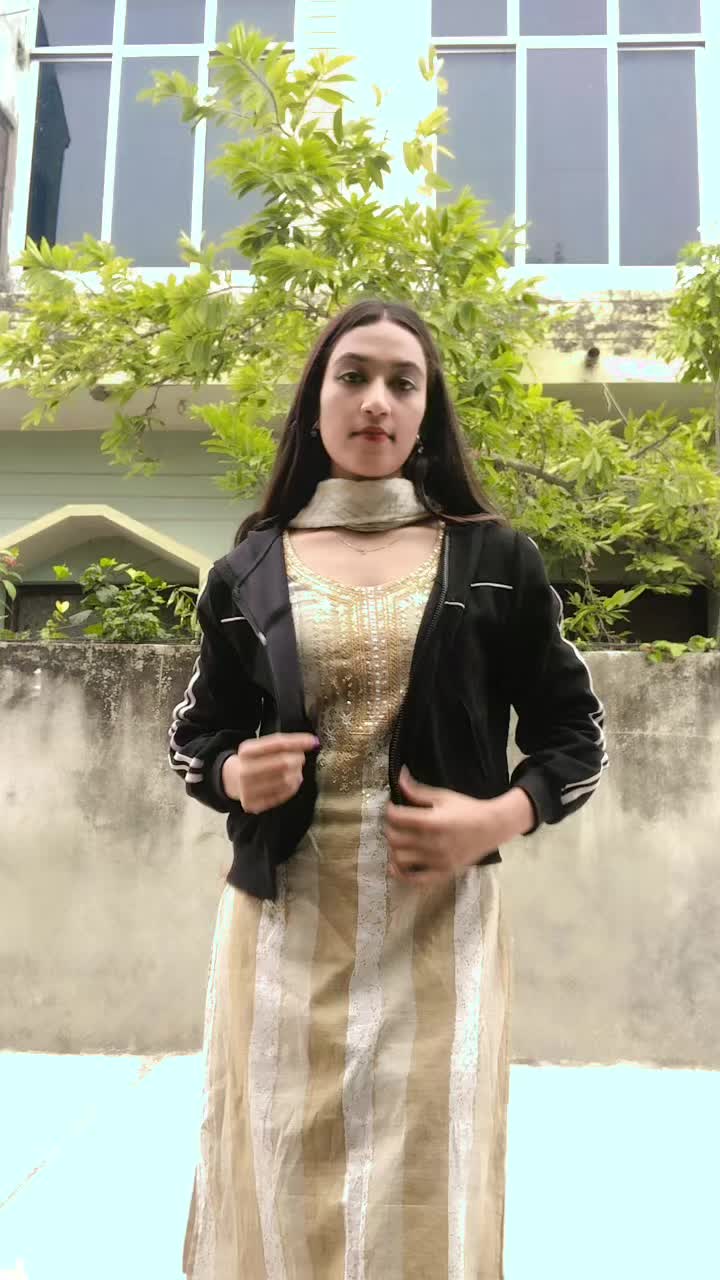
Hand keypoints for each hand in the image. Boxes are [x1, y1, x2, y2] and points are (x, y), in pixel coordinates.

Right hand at [222, 732, 319, 813]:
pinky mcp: (253, 804)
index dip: (298, 742)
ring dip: (297, 774)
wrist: (231, 780)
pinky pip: (282, 796)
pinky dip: (292, 788)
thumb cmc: (253, 761)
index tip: (313, 741)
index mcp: (246, 751)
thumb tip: (311, 742)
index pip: (277, 744)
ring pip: (286, 780)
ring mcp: (247, 789)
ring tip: (295, 771)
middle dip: (298, 759)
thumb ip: (282, 744)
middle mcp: (245, 770)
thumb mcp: (260, 747)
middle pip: (283, 762)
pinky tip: (292, 782)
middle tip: (300, 759)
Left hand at [384, 766, 534, 888]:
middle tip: (396, 824)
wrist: (492, 827)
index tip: (393, 807)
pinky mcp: (442, 872)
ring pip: (400, 858)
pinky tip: (398, 864)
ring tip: (400, 841)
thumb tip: (399, 776)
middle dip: (390, 828)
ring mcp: (436, 860)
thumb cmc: (468, 809)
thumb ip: (418, 791)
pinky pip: (415, 880)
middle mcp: (431, 842)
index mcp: (431, 821)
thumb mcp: (443, 796)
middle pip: (394, 838)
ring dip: (394, 849)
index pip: (396, 817)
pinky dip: (402, 874)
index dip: (390, 810)